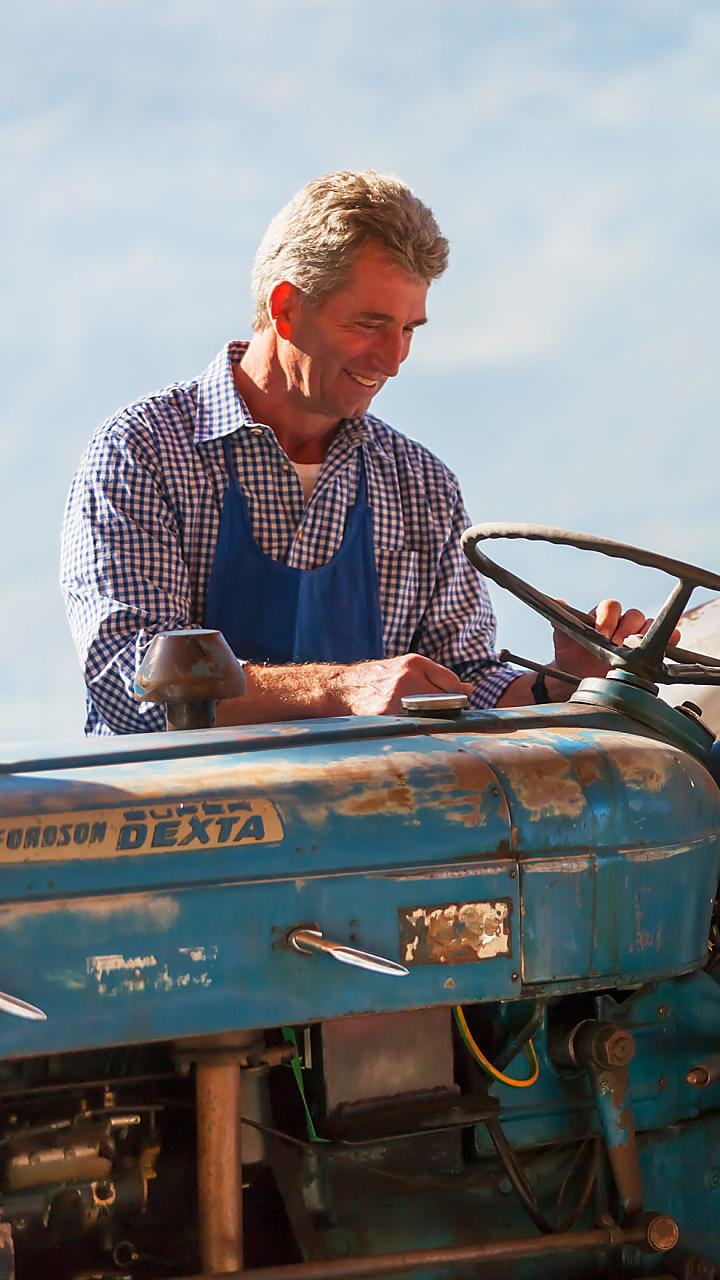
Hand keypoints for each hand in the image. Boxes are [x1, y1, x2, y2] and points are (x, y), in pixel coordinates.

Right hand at [333, 654, 471, 715]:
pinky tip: (405, 726)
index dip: (457, 696)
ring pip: (432, 717)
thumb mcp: (407, 668)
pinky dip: (414, 729)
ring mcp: (395, 698)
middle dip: (447, 710)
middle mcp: (407, 677)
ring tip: (420, 720)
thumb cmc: (378, 679)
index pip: (453, 683)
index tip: (453, 704)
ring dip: (432, 722)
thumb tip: (470, 689)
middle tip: (438, 715)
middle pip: (446, 701)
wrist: (341, 688)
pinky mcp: (385, 716)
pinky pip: (412, 727)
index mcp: (414, 662)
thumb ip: (437, 677)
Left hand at [552, 598, 679, 680]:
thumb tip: (557, 602)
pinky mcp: (652, 650)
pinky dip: (671, 640)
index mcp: (603, 616)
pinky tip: (664, 648)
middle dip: (625, 631)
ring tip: (634, 651)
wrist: (580, 677)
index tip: (601, 635)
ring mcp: (637, 636)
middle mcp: (622, 623)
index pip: (612, 606)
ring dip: (644, 636)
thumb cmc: (573, 655)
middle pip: (634, 615)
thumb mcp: (564, 640)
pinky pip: (669, 638)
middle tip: (616, 647)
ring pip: (651, 625)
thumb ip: (561, 622)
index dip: (608, 619)